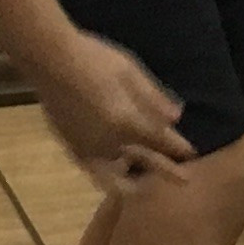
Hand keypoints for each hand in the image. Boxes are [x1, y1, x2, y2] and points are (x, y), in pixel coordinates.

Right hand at [31, 33, 194, 188]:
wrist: (51, 61)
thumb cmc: (94, 59)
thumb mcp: (130, 72)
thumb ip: (153, 97)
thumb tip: (176, 117)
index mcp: (127, 122)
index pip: (160, 141)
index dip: (178, 147)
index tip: (192, 153)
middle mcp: (110, 142)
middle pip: (144, 160)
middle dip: (165, 170)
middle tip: (184, 179)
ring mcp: (89, 148)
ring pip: (119, 174)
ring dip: (137, 177)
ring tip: (147, 185)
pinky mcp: (72, 147)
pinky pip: (95, 171)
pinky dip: (109, 176)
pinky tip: (116, 173)